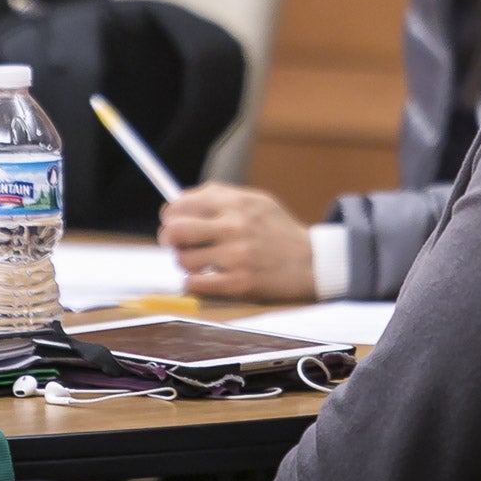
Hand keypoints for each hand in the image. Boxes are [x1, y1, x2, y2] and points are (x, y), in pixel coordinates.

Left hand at [157, 182, 315, 300]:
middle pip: (175, 230)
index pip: (183, 203)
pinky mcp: (239, 284)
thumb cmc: (280, 232)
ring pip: (183, 259)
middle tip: (174, 243)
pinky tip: (208, 277)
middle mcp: (235, 227)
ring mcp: (236, 257)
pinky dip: (195, 281)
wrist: (312, 263)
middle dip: (168, 238)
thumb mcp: (257, 201)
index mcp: (237, 204)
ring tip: (201, 261)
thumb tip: (179, 200)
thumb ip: (221, 197)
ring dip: (185, 262)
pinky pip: (195, 283)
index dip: (171, 213)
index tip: (172, 220)